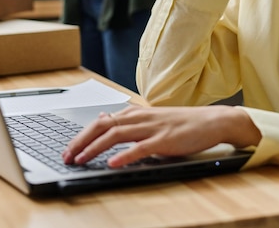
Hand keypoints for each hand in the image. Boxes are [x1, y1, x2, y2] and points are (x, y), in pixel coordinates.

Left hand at [62, 105, 260, 167]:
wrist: (211, 121)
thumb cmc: (182, 123)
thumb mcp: (151, 118)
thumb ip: (129, 120)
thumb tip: (105, 119)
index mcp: (136, 114)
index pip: (101, 121)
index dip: (81, 135)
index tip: (68, 149)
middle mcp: (140, 118)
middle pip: (102, 126)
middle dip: (81, 141)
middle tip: (67, 156)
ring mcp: (152, 128)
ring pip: (116, 135)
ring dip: (95, 148)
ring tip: (81, 159)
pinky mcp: (165, 140)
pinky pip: (141, 148)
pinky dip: (124, 156)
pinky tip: (113, 163)